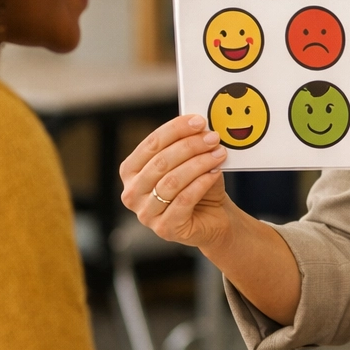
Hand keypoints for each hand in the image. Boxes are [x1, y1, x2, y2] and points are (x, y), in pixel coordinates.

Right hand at [119, 115, 234, 249]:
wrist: (213, 219)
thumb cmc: (198, 187)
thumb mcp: (190, 162)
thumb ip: (188, 145)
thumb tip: (199, 125)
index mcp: (130, 171)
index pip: (150, 145)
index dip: (175, 130)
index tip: (198, 121)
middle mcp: (131, 193)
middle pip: (160, 162)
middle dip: (190, 146)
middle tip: (213, 137)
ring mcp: (146, 214)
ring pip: (172, 181)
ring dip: (198, 163)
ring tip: (218, 154)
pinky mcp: (165, 228)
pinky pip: (184, 200)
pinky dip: (201, 183)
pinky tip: (215, 172)